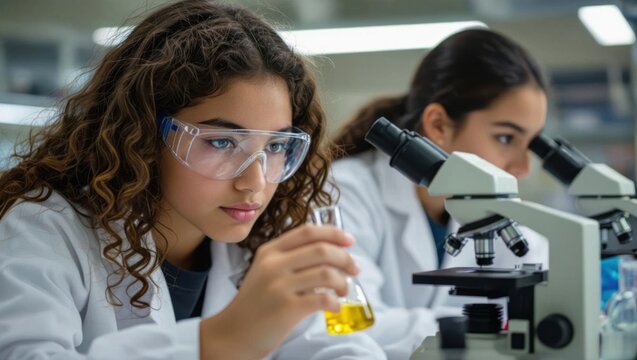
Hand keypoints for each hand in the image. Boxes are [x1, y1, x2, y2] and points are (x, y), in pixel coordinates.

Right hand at [199, 224, 358, 359]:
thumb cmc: (256, 303)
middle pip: (321, 250)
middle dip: (345, 258)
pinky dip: (335, 302)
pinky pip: (323, 299)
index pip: (307, 231)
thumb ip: (290, 258)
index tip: (350, 240)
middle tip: (354, 269)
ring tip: (343, 290)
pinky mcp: (286, 309)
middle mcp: (273, 265)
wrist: (233, 334)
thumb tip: (332, 253)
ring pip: (326, 273)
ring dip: (343, 282)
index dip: (333, 233)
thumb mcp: (265, 271)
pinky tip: (334, 306)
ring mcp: (279, 286)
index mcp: (269, 251)